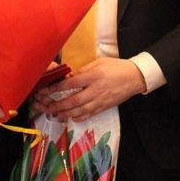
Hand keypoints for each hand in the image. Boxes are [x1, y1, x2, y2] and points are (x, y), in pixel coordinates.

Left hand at [32, 58, 146, 121]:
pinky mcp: (104, 107)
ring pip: (79, 111)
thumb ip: (82, 70)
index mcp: (93, 76)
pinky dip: (78, 118)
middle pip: (72, 101)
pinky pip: (89, 115)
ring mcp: (100, 101)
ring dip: (65, 114)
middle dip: (56, 105)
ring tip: (54, 114)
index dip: (55, 88)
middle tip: (45, 106)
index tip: (45, 90)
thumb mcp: (98, 63)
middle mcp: (95, 90)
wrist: (135, 77)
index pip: (70, 84)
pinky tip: (71, 118)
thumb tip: (68, 77)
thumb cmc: (116, 67)